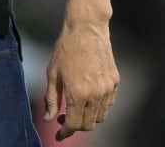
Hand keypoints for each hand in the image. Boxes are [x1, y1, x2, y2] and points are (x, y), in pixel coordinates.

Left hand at [43, 20, 118, 140]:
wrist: (86, 29)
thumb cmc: (65, 49)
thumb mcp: (52, 74)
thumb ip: (51, 99)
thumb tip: (48, 118)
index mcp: (78, 94)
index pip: (74, 124)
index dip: (65, 132)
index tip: (59, 134)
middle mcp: (96, 95)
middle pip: (89, 124)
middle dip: (76, 126)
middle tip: (64, 118)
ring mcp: (108, 89)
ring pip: (100, 116)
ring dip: (88, 117)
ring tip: (76, 107)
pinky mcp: (115, 82)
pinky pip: (109, 103)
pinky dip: (99, 106)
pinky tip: (88, 97)